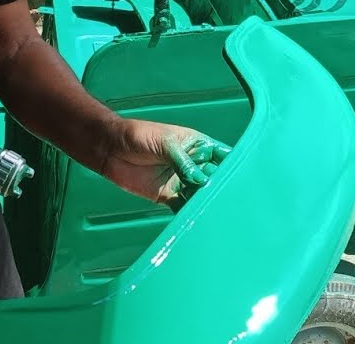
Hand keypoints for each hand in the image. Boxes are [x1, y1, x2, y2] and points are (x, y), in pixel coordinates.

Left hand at [100, 119, 230, 209]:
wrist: (110, 149)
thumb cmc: (138, 136)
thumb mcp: (165, 143)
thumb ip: (184, 162)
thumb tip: (201, 180)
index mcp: (197, 144)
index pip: (222, 155)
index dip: (234, 165)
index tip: (244, 178)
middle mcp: (193, 163)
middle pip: (215, 178)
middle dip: (222, 188)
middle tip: (232, 200)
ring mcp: (181, 180)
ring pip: (201, 194)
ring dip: (208, 202)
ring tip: (218, 213)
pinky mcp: (168, 195)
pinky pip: (184, 206)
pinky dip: (190, 213)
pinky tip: (198, 219)